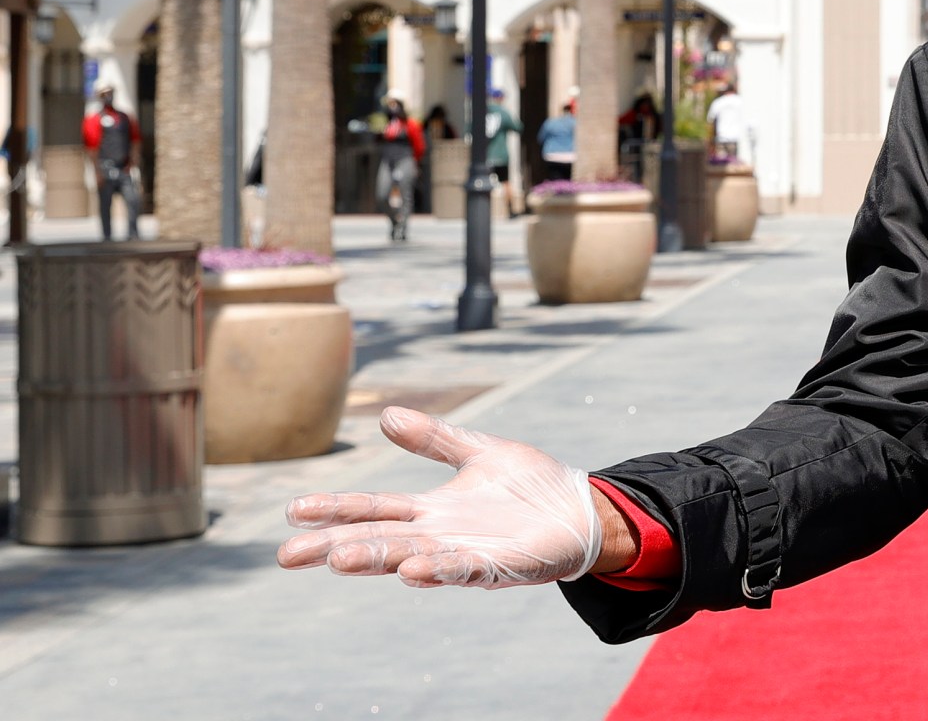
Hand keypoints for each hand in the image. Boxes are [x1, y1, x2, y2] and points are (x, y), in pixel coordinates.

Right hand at [276, 407, 602, 588]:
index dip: (335, 509)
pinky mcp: (498, 565)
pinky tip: (412, 571)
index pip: (373, 508)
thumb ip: (434, 438)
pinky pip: (463, 569)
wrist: (581, 510)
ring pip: (411, 557)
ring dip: (377, 559)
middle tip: (287, 554)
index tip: (292, 510)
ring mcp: (465, 551)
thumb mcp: (478, 451)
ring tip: (338, 560)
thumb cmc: (530, 486)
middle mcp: (439, 534)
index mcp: (431, 509)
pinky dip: (439, 570)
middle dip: (334, 546)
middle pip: (378, 539)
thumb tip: (386, 415)